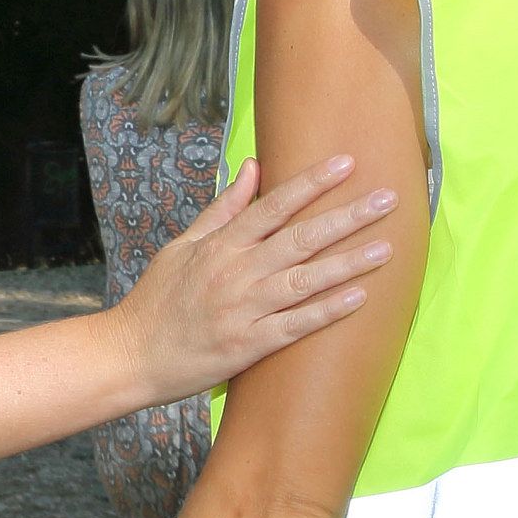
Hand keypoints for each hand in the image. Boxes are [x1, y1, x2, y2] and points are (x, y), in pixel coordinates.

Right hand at [110, 156, 395, 406]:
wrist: (130, 355)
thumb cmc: (157, 300)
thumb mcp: (183, 246)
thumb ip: (223, 209)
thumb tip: (252, 166)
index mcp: (221, 245)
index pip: (274, 206)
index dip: (312, 183)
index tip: (347, 163)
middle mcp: (235, 272)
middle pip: (299, 238)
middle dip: (346, 217)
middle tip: (387, 198)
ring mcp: (243, 309)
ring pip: (304, 280)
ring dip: (348, 263)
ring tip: (386, 248)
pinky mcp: (247, 346)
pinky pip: (295, 326)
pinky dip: (326, 311)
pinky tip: (358, 299)